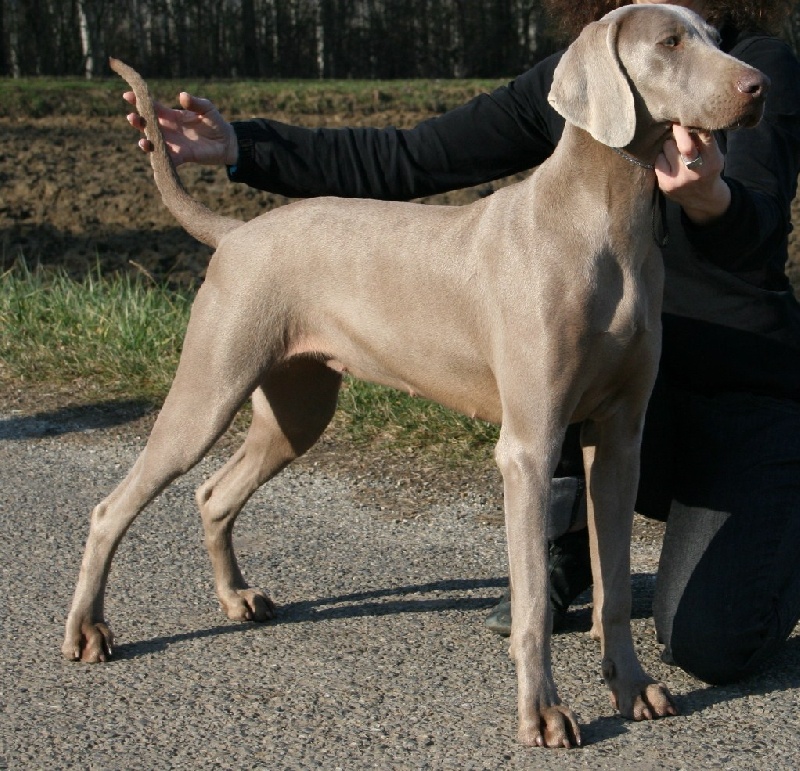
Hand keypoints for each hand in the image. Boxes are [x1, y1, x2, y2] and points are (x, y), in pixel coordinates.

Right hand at [123, 91, 238, 167]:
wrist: (226, 142)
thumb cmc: (215, 122)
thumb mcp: (206, 108)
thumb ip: (194, 102)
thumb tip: (182, 96)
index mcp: (171, 116)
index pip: (152, 107)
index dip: (139, 101)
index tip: (128, 96)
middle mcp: (168, 130)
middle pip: (147, 126)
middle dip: (137, 122)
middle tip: (132, 117)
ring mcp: (173, 144)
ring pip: (154, 143)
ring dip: (145, 142)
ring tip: (143, 141)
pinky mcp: (181, 156)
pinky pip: (167, 159)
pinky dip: (160, 160)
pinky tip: (155, 159)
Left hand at [654, 124, 730, 224]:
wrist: (701, 198)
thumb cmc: (707, 169)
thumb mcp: (714, 155)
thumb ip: (705, 140)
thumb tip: (688, 115)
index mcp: (712, 160)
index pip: (705, 137)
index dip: (695, 124)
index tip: (688, 114)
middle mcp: (696, 171)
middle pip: (685, 145)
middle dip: (678, 130)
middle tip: (675, 123)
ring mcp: (679, 178)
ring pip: (668, 148)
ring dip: (669, 143)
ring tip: (673, 147)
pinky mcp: (665, 183)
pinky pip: (658, 160)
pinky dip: (661, 155)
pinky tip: (667, 158)